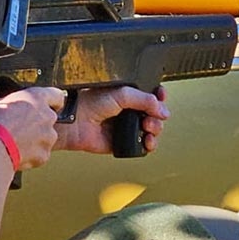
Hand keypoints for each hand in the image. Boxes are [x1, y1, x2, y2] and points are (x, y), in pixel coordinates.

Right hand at [0, 88, 64, 170]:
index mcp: (37, 98)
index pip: (56, 96)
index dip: (51, 101)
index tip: (43, 105)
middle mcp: (48, 117)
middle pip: (49, 118)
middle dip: (37, 122)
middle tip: (20, 126)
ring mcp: (49, 137)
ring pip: (45, 137)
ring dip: (35, 139)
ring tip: (16, 142)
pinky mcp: (44, 155)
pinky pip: (40, 154)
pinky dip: (31, 155)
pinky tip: (16, 154)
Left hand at [55, 86, 169, 154]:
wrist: (75, 122)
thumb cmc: (89, 103)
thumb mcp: (122, 94)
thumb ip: (145, 99)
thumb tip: (163, 110)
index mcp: (127, 95)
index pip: (150, 95)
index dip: (159, 97)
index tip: (162, 97)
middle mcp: (128, 110)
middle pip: (154, 114)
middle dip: (158, 116)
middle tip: (150, 118)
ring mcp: (126, 127)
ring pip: (151, 130)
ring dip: (155, 130)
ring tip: (148, 129)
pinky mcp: (123, 142)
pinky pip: (142, 146)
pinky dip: (148, 145)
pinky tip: (147, 141)